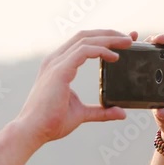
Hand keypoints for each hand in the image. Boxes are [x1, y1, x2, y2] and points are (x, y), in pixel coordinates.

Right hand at [16, 30, 131, 144]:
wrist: (33, 130)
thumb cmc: (50, 123)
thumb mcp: (81, 114)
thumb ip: (100, 111)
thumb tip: (121, 112)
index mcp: (58, 67)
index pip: (82, 44)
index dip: (104, 39)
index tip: (124, 42)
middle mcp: (55, 60)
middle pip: (85, 36)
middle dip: (109, 34)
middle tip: (130, 38)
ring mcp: (56, 64)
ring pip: (86, 40)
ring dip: (109, 38)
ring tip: (128, 42)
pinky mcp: (60, 70)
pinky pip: (84, 51)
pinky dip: (101, 50)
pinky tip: (115, 57)